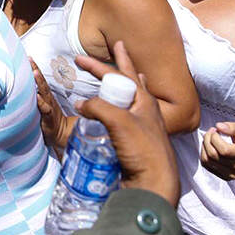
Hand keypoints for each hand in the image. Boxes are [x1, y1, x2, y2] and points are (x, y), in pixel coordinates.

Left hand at [31, 58, 71, 156]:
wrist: (60, 134)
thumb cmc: (48, 119)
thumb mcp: (40, 106)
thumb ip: (34, 97)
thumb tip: (20, 87)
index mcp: (45, 94)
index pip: (39, 79)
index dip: (34, 67)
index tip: (27, 56)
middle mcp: (47, 98)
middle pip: (41, 81)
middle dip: (35, 69)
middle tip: (29, 59)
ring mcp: (49, 106)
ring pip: (44, 92)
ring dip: (39, 82)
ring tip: (34, 72)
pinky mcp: (49, 117)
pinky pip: (45, 109)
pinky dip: (41, 102)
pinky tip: (37, 96)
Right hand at [74, 41, 179, 206]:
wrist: (153, 184)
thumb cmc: (142, 149)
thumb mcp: (119, 121)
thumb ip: (98, 107)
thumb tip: (80, 104)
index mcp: (144, 100)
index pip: (120, 74)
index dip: (103, 63)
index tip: (87, 55)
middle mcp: (143, 110)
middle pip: (128, 82)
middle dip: (119, 66)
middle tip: (114, 50)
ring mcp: (139, 126)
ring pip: (127, 99)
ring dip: (120, 86)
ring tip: (123, 76)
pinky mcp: (133, 142)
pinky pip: (120, 120)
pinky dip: (112, 112)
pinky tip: (112, 113)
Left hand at [200, 121, 234, 179]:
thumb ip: (233, 127)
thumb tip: (219, 126)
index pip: (224, 150)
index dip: (215, 138)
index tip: (216, 130)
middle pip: (213, 155)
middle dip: (207, 140)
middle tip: (211, 132)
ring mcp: (232, 174)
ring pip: (207, 161)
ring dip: (204, 147)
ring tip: (210, 139)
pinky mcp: (226, 177)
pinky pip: (207, 165)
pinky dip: (204, 154)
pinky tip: (211, 147)